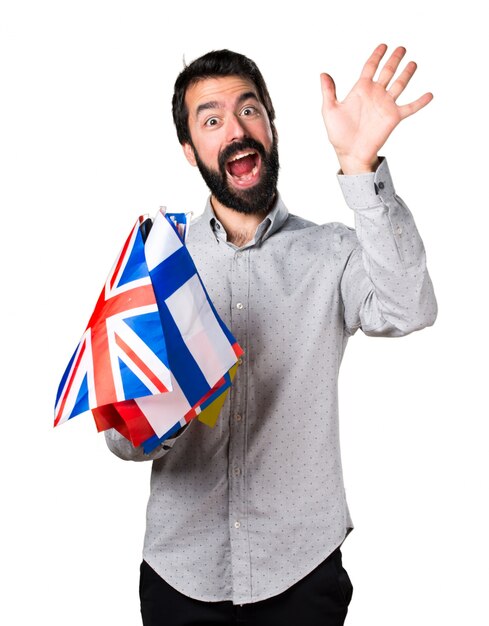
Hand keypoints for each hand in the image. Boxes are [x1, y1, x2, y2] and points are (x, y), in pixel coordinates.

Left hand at [320, 44, 432, 173]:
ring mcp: (386, 105)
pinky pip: (410, 107)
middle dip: (394, 59)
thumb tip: (323, 74)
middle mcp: (375, 94)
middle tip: (401, 48)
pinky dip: (420, 102)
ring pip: (400, 84)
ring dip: (407, 73)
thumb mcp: (330, 110)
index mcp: (361, 90)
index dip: (376, 55)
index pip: (370, 67)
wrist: (350, 152)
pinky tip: (429, 94)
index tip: (383, 46)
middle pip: (387, 71)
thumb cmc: (339, 134)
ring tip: (413, 63)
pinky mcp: (393, 117)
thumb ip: (328, 91)